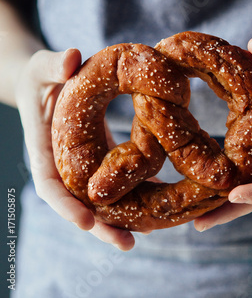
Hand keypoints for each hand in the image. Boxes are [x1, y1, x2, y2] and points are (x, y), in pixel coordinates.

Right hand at [15, 48, 134, 250]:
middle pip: (78, 201)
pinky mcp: (99, 154)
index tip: (86, 222)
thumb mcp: (42, 67)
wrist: (47, 81)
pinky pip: (115, 177)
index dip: (66, 206)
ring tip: (151, 230)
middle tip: (127, 242)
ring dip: (123, 214)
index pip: (49, 184)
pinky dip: (134, 189)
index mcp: (43, 147)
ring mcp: (82, 161)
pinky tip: (160, 196)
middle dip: (100, 224)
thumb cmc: (41, 74)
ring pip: (100, 195)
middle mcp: (62, 162)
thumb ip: (53, 64)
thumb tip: (71, 58)